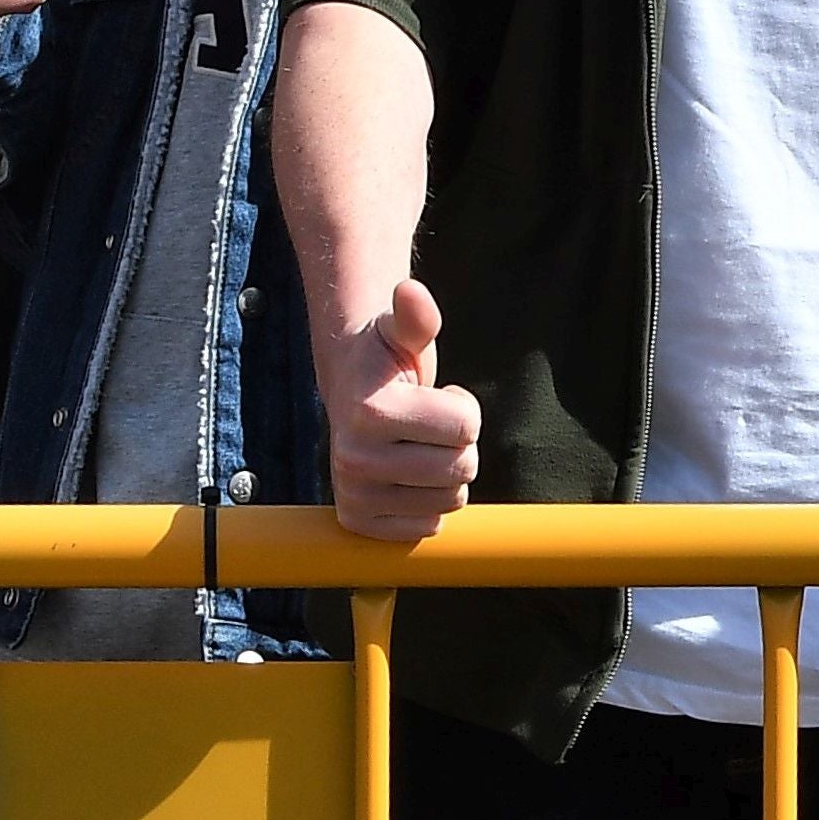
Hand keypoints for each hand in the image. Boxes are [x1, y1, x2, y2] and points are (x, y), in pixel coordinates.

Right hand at [325, 277, 482, 539]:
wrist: (350, 394)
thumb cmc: (387, 362)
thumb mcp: (402, 334)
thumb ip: (416, 316)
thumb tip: (410, 291)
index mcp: (369, 413)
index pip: (468, 426)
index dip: (462, 408)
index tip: (434, 396)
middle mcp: (353, 459)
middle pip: (463, 468)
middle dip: (458, 443)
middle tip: (427, 426)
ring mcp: (353, 494)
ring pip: (451, 500)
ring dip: (446, 474)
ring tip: (417, 448)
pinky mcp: (358, 522)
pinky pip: (429, 527)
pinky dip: (429, 504)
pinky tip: (406, 478)